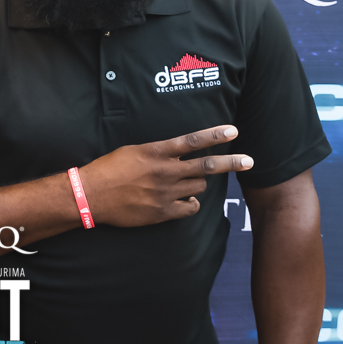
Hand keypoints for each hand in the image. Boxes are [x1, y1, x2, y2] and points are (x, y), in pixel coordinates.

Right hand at [80, 125, 252, 226]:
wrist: (92, 195)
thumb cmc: (109, 169)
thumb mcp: (133, 151)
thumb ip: (158, 152)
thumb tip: (178, 153)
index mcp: (157, 152)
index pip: (192, 141)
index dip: (215, 136)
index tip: (233, 131)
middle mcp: (165, 171)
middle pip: (207, 167)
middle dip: (232, 163)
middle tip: (249, 161)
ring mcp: (165, 193)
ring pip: (199, 186)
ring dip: (197, 183)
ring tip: (185, 182)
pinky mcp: (163, 212)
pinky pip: (190, 207)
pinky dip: (191, 203)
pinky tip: (184, 200)